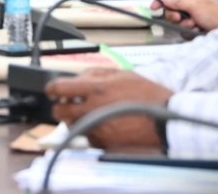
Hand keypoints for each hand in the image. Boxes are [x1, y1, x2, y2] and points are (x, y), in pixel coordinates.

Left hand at [46, 69, 171, 149]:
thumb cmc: (147, 95)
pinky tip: (104, 124)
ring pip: (72, 125)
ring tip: (92, 113)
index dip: (52, 88)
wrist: (165, 121)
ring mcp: (97, 129)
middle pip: (59, 111)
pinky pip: (88, 137)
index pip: (60, 87)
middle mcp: (93, 110)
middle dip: (61, 106)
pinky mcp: (104, 144)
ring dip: (76, 119)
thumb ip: (96, 74)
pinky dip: (91, 131)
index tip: (52, 90)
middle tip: (69, 103)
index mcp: (97, 89)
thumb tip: (78, 77)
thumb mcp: (122, 74)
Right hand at [155, 0, 217, 30]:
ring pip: (177, 22)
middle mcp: (189, 6)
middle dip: (174, 16)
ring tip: (195, 25)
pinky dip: (189, 31)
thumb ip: (178, 1)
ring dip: (184, 24)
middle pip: (171, 11)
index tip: (153, 7)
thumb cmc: (214, 14)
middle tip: (179, 18)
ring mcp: (192, 17)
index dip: (160, 1)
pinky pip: (183, 31)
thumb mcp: (195, 5)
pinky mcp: (194, 28)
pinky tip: (198, 30)